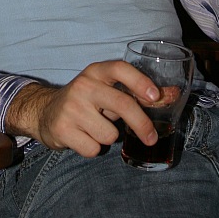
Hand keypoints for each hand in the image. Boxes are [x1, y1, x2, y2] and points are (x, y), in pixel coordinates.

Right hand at [6, 61, 159, 157]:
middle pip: (121, 104)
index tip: (155, 96)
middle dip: (142, 124)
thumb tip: (173, 94)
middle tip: (151, 137)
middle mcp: (83, 85)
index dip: (139, 81)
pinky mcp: (63, 129)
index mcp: (96, 71)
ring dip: (108, 137)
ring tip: (96, 128)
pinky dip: (93, 148)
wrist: (45, 112)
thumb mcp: (107, 89)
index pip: (119, 68)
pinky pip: (94, 148)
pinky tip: (83, 137)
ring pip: (109, 133)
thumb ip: (136, 92)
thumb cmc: (86, 101)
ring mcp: (71, 107)